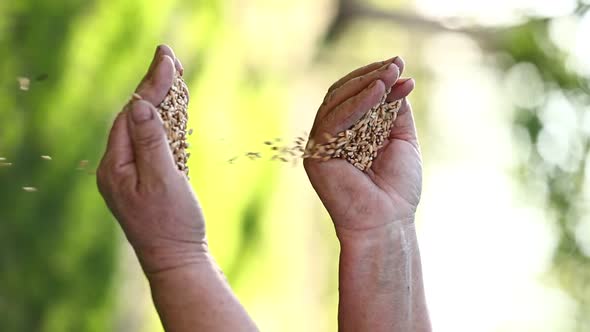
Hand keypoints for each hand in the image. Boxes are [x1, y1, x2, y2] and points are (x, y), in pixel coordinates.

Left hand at [97, 45, 206, 274]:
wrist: (177, 260)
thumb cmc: (172, 224)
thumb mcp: (163, 180)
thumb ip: (150, 142)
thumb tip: (138, 104)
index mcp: (114, 167)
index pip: (130, 115)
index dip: (149, 86)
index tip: (167, 60)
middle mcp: (116, 168)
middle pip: (132, 117)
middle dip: (152, 87)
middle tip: (169, 57)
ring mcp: (129, 174)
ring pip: (142, 128)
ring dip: (157, 101)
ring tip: (172, 74)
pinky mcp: (144, 179)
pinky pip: (150, 142)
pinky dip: (162, 122)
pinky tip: (171, 110)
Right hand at [304, 57, 420, 237]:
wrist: (388, 221)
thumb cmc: (397, 187)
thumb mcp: (402, 139)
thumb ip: (395, 111)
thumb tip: (397, 79)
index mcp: (349, 132)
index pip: (354, 95)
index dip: (374, 76)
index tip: (399, 65)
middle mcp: (332, 135)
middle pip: (343, 94)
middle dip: (370, 76)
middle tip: (396, 65)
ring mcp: (321, 144)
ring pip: (336, 102)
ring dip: (364, 84)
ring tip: (390, 74)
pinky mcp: (316, 155)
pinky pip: (333, 121)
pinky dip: (355, 104)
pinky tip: (378, 92)